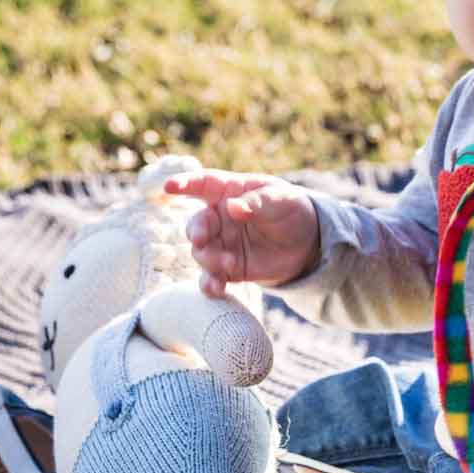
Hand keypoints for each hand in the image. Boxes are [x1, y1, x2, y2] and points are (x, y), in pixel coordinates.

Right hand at [162, 169, 321, 296]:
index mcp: (229, 191)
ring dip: (209, 259)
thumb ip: (258, 202)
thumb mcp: (282, 200)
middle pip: (197, 222)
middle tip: (202, 239)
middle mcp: (219, 217)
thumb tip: (233, 207)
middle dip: (196, 231)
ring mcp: (220, 244)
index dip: (185, 183)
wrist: (305, 243)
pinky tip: (216, 289)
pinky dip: (210, 284)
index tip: (169, 186)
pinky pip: (211, 277)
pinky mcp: (227, 268)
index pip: (203, 184)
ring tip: (229, 264)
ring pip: (201, 252)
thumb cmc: (289, 209)